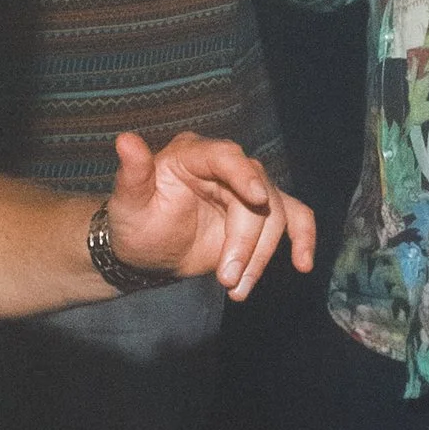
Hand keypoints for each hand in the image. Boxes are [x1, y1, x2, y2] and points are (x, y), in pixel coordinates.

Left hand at [106, 130, 316, 302]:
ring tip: (236, 288)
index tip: (256, 198)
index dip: (243, 175)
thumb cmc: (136, 222)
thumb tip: (125, 140)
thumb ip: (132, 173)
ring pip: (276, 214)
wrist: (150, 250)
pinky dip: (303, 240)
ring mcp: (248, 190)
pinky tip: (303, 263)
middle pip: (257, 195)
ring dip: (261, 256)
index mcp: (194, 155)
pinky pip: (295, 220)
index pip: (226, 157)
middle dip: (245, 241)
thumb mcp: (129, 202)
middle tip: (226, 278)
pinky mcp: (263, 215)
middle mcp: (227, 167)